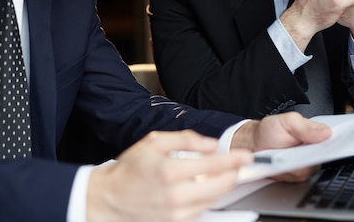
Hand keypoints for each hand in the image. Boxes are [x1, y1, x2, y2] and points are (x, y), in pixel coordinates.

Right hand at [87, 130, 251, 221]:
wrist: (107, 199)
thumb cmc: (128, 170)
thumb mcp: (152, 143)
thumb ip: (185, 139)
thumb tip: (211, 144)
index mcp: (170, 171)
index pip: (214, 164)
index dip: (235, 159)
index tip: (247, 155)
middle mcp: (176, 195)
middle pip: (221, 187)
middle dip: (234, 175)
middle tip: (238, 166)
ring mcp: (177, 214)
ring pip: (214, 200)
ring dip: (221, 187)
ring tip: (217, 175)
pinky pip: (202, 211)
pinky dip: (207, 199)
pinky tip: (201, 188)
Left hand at [231, 112, 331, 181]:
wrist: (254, 144)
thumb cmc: (271, 131)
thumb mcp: (287, 121)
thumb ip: (305, 126)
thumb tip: (326, 133)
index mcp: (315, 135)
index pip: (333, 140)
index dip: (335, 143)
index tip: (327, 142)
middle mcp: (314, 151)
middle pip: (324, 157)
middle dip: (314, 153)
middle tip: (302, 148)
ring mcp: (306, 164)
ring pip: (311, 168)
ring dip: (299, 162)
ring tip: (287, 154)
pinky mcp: (297, 176)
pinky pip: (299, 176)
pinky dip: (290, 170)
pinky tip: (283, 163)